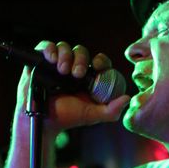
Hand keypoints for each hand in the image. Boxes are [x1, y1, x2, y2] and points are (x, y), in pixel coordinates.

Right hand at [15, 41, 129, 131]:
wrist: (44, 121)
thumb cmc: (67, 117)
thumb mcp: (91, 115)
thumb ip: (111, 110)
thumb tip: (127, 98)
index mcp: (88, 77)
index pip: (98, 61)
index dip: (101, 60)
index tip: (97, 67)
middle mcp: (73, 67)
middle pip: (81, 51)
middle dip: (80, 59)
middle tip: (76, 74)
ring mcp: (57, 63)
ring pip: (65, 47)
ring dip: (65, 55)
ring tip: (62, 70)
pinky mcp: (41, 61)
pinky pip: (46, 46)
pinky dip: (50, 49)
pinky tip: (51, 60)